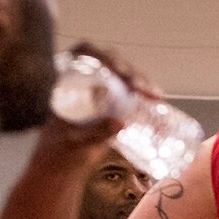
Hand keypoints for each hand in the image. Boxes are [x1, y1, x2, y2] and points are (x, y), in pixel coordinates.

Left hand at [29, 42, 163, 162]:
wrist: (64, 164)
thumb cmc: (61, 150)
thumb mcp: (75, 141)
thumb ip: (94, 133)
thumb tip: (120, 122)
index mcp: (66, 78)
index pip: (85, 54)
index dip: (103, 57)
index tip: (118, 71)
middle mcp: (84, 79)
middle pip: (110, 62)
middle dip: (129, 71)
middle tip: (140, 87)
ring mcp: (101, 90)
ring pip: (123, 76)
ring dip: (141, 82)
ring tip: (155, 95)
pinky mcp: (114, 104)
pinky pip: (131, 91)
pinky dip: (145, 94)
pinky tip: (157, 99)